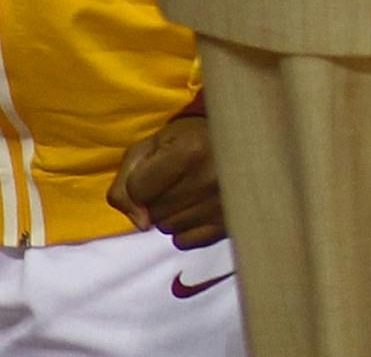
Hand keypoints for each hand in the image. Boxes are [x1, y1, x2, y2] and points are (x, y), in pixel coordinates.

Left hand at [108, 113, 224, 249]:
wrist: (238, 138)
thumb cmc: (188, 139)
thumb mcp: (149, 147)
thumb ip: (125, 182)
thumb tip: (140, 225)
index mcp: (190, 150)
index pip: (136, 190)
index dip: (140, 179)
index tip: (160, 164)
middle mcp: (210, 178)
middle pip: (153, 211)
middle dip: (157, 197)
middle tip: (178, 175)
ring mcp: (223, 203)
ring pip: (168, 227)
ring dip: (171, 213)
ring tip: (190, 188)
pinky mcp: (230, 222)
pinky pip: (185, 241)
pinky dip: (185, 228)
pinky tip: (198, 206)